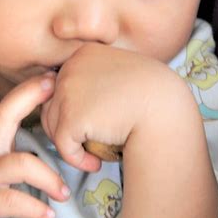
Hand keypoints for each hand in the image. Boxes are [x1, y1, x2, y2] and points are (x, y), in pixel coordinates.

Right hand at [0, 73, 69, 217]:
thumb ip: (7, 144)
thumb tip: (46, 136)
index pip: (7, 105)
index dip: (28, 89)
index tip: (53, 77)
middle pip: (5, 117)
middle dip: (31, 101)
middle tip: (62, 103)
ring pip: (19, 165)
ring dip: (48, 177)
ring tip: (64, 193)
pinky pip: (10, 202)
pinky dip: (33, 209)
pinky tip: (48, 216)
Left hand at [41, 43, 174, 170]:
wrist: (166, 110)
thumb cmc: (152, 96)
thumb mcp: (121, 74)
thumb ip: (97, 80)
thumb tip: (74, 103)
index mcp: (83, 54)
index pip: (63, 84)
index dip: (75, 107)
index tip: (97, 122)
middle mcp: (70, 68)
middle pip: (52, 104)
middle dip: (68, 127)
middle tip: (92, 141)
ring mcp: (68, 91)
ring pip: (53, 125)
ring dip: (71, 144)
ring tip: (94, 152)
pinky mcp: (71, 117)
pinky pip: (63, 146)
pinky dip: (77, 159)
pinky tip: (96, 163)